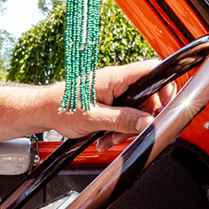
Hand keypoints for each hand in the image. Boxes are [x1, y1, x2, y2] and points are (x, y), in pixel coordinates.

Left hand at [49, 58, 171, 137]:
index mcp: (116, 77)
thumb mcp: (94, 118)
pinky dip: (117, 128)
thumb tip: (147, 122)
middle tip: (123, 133)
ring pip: (135, 109)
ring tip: (107, 139)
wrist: (43, 111)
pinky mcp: (109, 100)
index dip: (165, 85)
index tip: (165, 104)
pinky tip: (104, 138)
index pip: (152, 70)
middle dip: (140, 119)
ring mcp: (113, 90)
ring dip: (125, 128)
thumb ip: (123, 120)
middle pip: (147, 97)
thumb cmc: (60, 107)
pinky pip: (123, 114)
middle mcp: (117, 81)